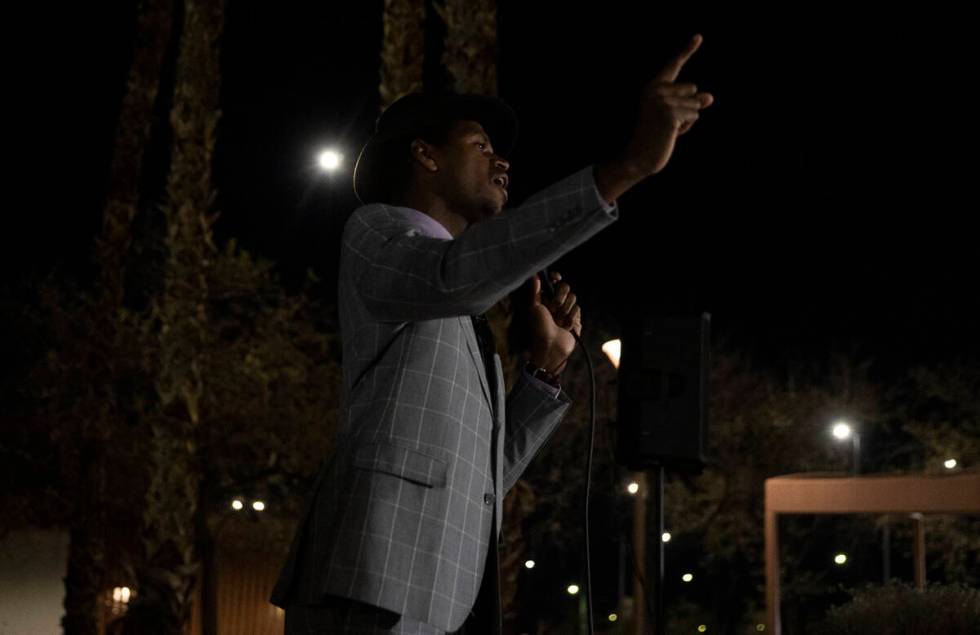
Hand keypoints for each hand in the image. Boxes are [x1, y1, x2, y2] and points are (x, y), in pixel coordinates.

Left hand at [527, 271, 581, 374]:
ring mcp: (567, 309)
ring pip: (573, 298)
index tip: (556, 278)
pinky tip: (566, 327)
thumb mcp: (533, 308)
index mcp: (546, 297)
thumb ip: (534, 291)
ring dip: (564, 311)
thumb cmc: (539, 329)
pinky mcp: (576, 318)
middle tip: (552, 310)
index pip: (554, 280)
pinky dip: (571, 319)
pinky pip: (578, 310)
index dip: (556, 277)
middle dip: (559, 299)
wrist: (552, 346)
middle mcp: (557, 301)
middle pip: (566, 287)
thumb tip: (534, 275)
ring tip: (558, 322)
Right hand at [622, 34, 713, 175]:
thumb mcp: (674, 117)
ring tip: (667, 130)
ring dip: (687, 121)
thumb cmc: (655, 138)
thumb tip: (710, 97)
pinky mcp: (669, 113)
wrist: (638, 158)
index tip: (699, 36)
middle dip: (687, 108)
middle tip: (666, 124)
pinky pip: (694, 116)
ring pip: (695, 105)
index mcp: (652, 87)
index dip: (687, 49)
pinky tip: (670, 135)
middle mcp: (655, 90)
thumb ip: (690, 104)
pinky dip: (686, 128)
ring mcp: (662, 101)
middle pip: (692, 90)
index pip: (673, 65)